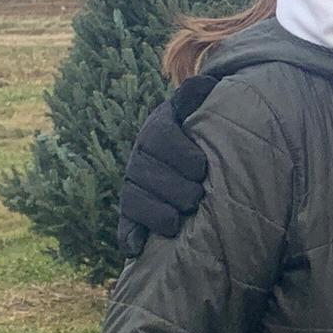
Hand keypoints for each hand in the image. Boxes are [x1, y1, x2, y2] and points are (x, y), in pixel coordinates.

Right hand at [116, 75, 217, 258]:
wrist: (194, 150)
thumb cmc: (205, 128)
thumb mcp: (204, 106)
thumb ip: (202, 93)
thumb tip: (206, 83)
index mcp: (158, 127)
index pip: (159, 136)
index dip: (178, 153)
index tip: (201, 167)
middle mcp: (141, 154)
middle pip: (145, 172)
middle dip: (170, 187)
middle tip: (195, 198)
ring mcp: (134, 182)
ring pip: (134, 198)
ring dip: (152, 212)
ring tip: (175, 223)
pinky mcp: (133, 209)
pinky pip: (126, 222)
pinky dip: (129, 235)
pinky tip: (136, 249)